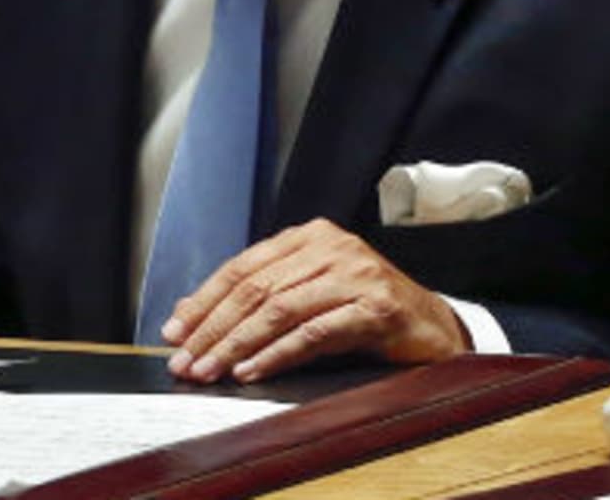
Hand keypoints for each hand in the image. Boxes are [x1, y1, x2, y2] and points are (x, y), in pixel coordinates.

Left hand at [159, 218, 468, 383]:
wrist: (435, 327)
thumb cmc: (366, 311)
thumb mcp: (308, 296)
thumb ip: (258, 299)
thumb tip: (189, 316)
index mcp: (308, 238)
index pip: (242, 267)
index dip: (204, 301)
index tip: (175, 332)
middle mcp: (330, 248)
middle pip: (255, 289)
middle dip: (213, 328)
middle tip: (186, 359)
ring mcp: (355, 275)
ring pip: (279, 310)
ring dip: (237, 345)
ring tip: (210, 370)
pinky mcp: (377, 308)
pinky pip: (314, 333)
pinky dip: (277, 354)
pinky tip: (252, 370)